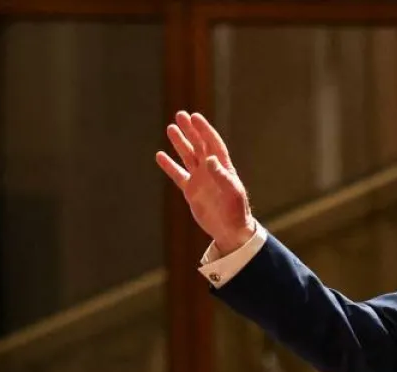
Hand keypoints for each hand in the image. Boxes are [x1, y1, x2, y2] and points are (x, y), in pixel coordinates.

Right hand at [156, 111, 255, 255]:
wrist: (230, 231)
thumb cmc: (236, 211)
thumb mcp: (232, 193)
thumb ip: (222, 176)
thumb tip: (211, 159)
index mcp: (223, 167)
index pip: (213, 143)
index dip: (204, 130)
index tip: (195, 117)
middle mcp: (211, 170)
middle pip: (199, 145)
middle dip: (190, 130)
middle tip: (180, 115)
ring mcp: (200, 180)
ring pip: (188, 156)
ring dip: (179, 143)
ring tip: (170, 128)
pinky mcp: (191, 191)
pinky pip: (178, 175)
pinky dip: (170, 166)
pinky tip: (160, 156)